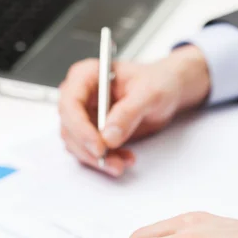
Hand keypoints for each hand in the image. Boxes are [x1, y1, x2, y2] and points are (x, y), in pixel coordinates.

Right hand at [58, 45, 209, 176]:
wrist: (168, 91)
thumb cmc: (158, 81)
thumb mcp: (150, 92)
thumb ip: (129, 112)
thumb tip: (109, 135)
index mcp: (87, 75)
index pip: (70, 103)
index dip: (80, 128)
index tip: (99, 146)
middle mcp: (81, 96)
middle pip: (69, 128)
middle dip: (89, 150)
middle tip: (112, 162)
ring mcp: (84, 116)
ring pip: (77, 144)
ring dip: (97, 159)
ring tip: (122, 162)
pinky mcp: (92, 132)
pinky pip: (90, 152)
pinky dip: (104, 160)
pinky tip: (124, 159)